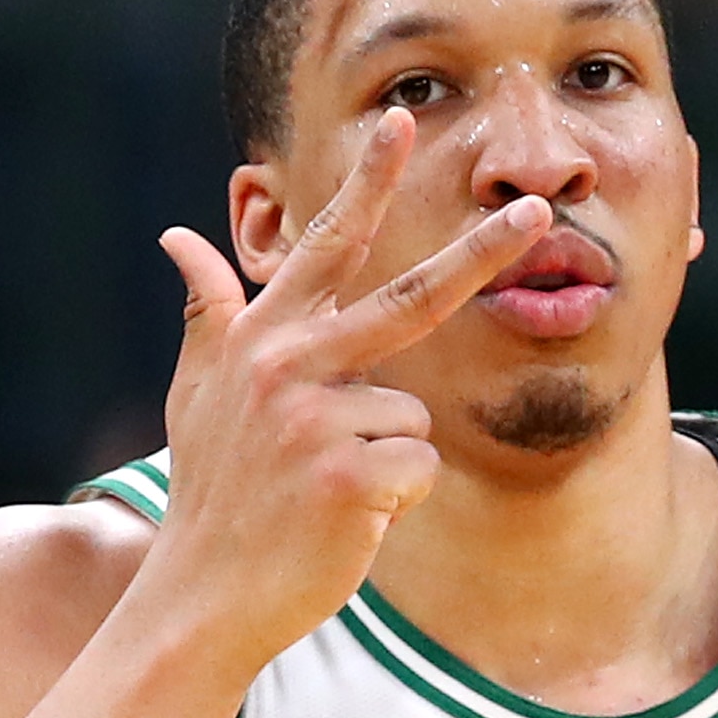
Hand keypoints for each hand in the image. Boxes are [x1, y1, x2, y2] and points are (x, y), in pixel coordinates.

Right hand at [144, 109, 552, 669]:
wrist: (204, 593)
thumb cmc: (212, 494)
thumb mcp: (196, 395)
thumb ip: (207, 313)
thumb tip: (177, 237)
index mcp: (263, 338)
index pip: (326, 245)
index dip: (365, 182)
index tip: (400, 123)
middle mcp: (289, 363)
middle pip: (411, 296)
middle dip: (483, 251)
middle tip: (540, 210)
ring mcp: (318, 418)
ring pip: (414, 416)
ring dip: (390, 461)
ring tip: (330, 493)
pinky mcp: (348, 474)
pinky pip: (419, 470)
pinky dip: (396, 502)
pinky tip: (346, 521)